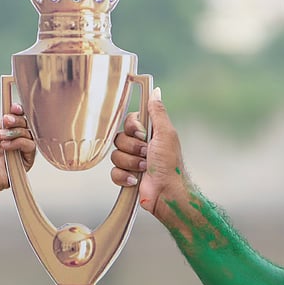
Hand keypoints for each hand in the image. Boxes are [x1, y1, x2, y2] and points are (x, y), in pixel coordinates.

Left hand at [0, 74, 34, 195]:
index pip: (18, 114)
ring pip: (30, 133)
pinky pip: (31, 147)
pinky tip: (4, 146)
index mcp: (4, 128)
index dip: (18, 109)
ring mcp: (20, 150)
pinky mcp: (25, 162)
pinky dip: (18, 143)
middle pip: (26, 121)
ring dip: (15, 132)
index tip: (11, 107)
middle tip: (5, 120)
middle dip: (17, 119)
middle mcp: (14, 138)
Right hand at [109, 87, 190, 220]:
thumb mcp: (166, 133)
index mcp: (148, 134)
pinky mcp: (125, 177)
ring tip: (144, 169)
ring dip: (131, 163)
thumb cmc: (170, 164)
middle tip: (147, 154)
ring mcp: (131, 162)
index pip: (128, 121)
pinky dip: (124, 176)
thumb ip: (158, 112)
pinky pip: (112, 172)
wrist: (166, 192)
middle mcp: (139, 146)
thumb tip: (156, 91)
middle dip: (133, 148)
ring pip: (115, 156)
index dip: (132, 128)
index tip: (142, 133)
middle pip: (119, 138)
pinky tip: (135, 180)